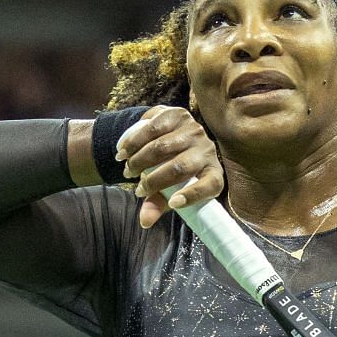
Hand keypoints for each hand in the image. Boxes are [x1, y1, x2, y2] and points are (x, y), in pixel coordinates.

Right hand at [115, 105, 222, 227]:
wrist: (167, 138)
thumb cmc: (171, 174)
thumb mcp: (166, 191)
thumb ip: (157, 205)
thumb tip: (144, 222)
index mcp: (212, 174)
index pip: (211, 185)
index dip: (193, 195)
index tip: (173, 203)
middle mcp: (208, 151)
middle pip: (180, 167)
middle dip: (153, 180)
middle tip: (137, 188)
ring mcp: (195, 130)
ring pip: (162, 147)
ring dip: (139, 160)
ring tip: (127, 169)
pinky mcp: (179, 114)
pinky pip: (152, 128)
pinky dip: (134, 141)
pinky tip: (123, 151)